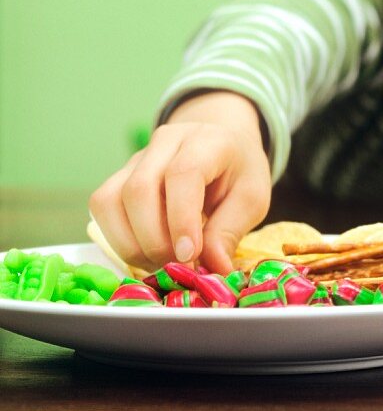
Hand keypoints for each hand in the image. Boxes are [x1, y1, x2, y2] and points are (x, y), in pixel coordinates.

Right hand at [88, 91, 270, 274]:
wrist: (221, 147)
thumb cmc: (237, 173)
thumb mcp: (251, 199)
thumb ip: (230, 231)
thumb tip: (213, 269)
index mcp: (207, 141)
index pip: (184, 174)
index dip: (181, 219)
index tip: (188, 255)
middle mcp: (165, 142)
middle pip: (139, 190)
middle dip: (155, 240)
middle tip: (178, 266)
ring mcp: (136, 158)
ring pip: (111, 200)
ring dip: (131, 243)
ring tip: (161, 263)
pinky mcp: (119, 177)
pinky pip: (102, 208)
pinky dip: (118, 238)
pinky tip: (145, 252)